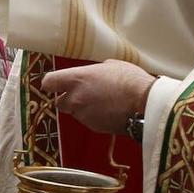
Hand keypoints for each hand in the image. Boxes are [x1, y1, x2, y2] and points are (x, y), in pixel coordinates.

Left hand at [40, 60, 154, 136]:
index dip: (51, 84)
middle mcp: (75, 99)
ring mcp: (84, 115)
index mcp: (76, 79)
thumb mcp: (110, 65)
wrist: (144, 104)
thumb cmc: (130, 81)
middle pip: (60, 102)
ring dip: (83, 108)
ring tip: (103, 100)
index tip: (54, 84)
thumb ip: (93, 71)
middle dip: (69, 99)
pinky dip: (95, 117)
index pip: (48, 82)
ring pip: (75, 113)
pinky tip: (109, 109)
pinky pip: (89, 121)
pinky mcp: (94, 127)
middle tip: (84, 93)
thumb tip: (93, 74)